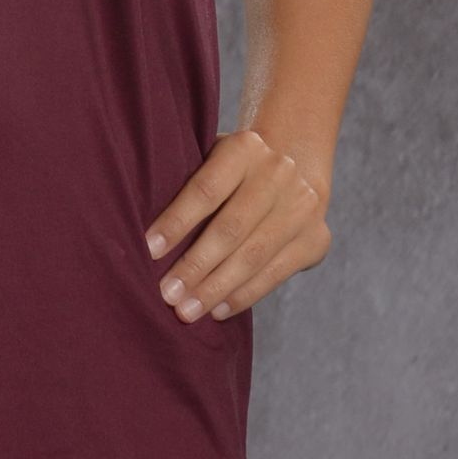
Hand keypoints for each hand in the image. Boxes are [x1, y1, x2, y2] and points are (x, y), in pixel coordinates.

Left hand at [144, 126, 331, 322]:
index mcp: (246, 147)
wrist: (295, 167)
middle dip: (195, 266)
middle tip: (166, 294)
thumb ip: (185, 184)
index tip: (148, 251)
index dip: (177, 221)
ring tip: (186, 310)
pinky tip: (218, 310)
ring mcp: (302, 206)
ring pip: (253, 256)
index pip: (206, 189)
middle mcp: (279, 173)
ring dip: (216, 288)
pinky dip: (244, 295)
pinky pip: (275, 274)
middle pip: (231, 228)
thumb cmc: (231, 172)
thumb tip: (142, 236)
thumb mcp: (210, 160)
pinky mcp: (315, 239)